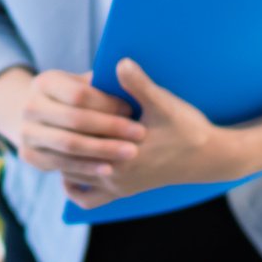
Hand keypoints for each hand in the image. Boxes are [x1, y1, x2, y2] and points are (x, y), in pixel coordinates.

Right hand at [0, 68, 144, 182]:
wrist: (39, 117)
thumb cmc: (74, 99)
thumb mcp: (83, 85)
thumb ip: (102, 83)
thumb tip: (130, 74)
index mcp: (44, 82)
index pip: (79, 94)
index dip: (108, 103)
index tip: (133, 110)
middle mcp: (30, 106)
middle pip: (75, 119)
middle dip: (111, 127)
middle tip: (140, 134)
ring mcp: (26, 132)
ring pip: (69, 144)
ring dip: (103, 150)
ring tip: (130, 152)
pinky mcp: (28, 155)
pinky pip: (61, 164)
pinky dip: (87, 167)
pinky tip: (109, 169)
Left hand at [63, 60, 233, 205]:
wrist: (209, 158)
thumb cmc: (187, 128)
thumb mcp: (164, 103)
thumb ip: (139, 84)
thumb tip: (120, 62)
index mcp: (122, 153)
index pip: (80, 137)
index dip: (69, 118)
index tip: (61, 101)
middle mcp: (116, 175)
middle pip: (71, 157)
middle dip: (61, 137)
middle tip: (52, 117)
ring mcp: (118, 187)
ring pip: (74, 177)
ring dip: (64, 158)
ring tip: (59, 134)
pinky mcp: (123, 192)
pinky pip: (88, 198)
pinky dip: (75, 185)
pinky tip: (71, 165)